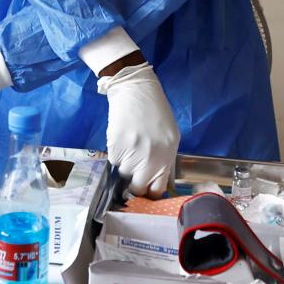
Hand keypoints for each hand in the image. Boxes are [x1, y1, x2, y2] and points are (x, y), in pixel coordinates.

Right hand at [98, 62, 179, 197]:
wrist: (135, 91)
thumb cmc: (156, 112)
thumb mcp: (170, 137)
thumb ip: (164, 159)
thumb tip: (154, 180)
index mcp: (167, 157)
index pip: (156, 190)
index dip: (149, 192)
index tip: (145, 189)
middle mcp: (150, 159)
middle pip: (137, 188)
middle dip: (134, 183)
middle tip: (134, 172)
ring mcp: (132, 154)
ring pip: (123, 173)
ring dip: (125, 165)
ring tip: (130, 147)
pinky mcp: (116, 147)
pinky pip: (113, 161)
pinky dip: (116, 154)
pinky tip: (122, 140)